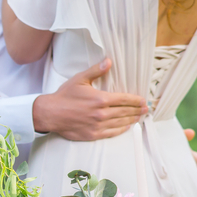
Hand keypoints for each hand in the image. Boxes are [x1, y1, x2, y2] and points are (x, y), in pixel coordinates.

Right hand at [32, 58, 146, 139]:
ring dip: (132, 119)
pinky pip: (112, 132)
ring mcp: (98, 125)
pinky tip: (127, 126)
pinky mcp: (93, 134)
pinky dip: (121, 129)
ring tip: (139, 117)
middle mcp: (101, 113)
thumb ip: (96, 71)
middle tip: (145, 109)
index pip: (124, 99)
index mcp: (100, 99)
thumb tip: (108, 61)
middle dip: (137, 110)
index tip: (143, 100)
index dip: (135, 100)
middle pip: (125, 111)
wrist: (50, 114)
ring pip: (120, 122)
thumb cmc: (64, 96)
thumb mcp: (79, 80)